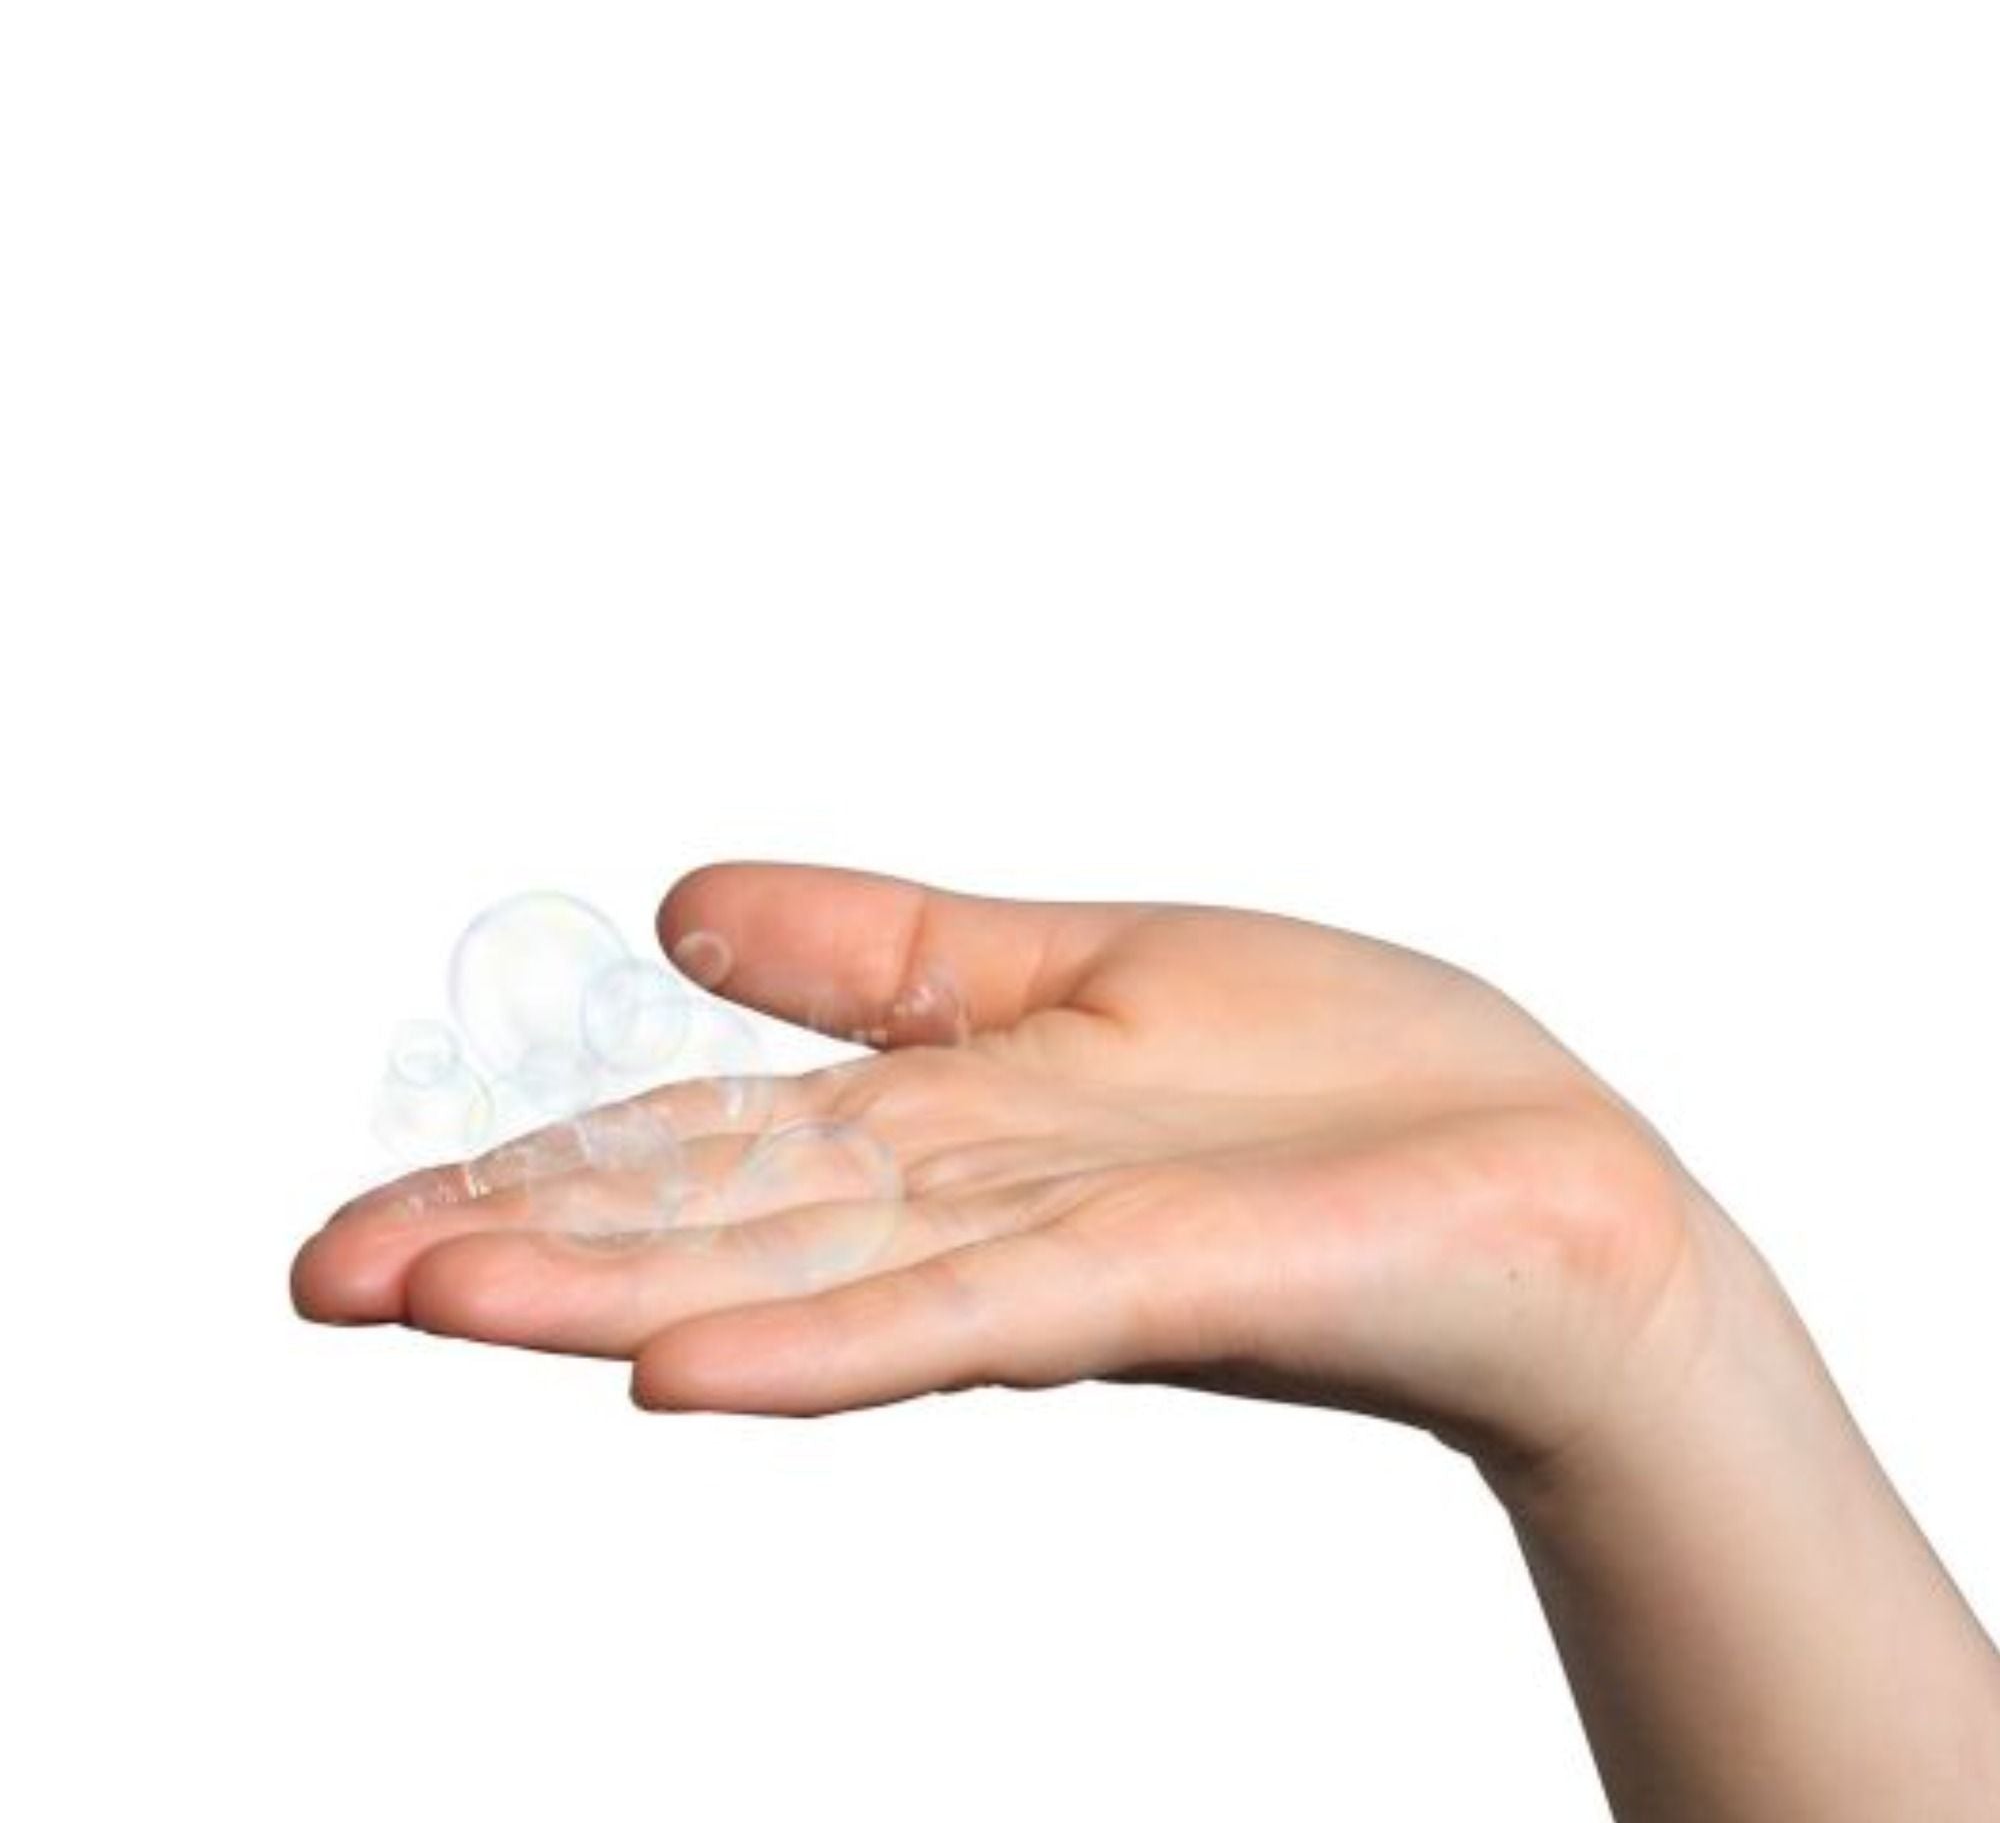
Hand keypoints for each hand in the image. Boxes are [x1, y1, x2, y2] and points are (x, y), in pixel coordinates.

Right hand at [295, 864, 1696, 1464]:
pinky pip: (975, 1311)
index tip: (371, 1224)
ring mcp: (1059, 1249)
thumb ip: (887, 959)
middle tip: (323, 1278)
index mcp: (943, 1128)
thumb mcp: (1082, 971)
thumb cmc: (1340, 1088)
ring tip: (435, 1306)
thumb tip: (677, 907)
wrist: (1552, 1192)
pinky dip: (823, 1341)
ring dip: (615, 1295)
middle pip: (719, 1224)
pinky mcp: (1169, 1277)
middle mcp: (970, 1205)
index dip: (539, 1182)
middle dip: (524, 1249)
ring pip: (804, 1278)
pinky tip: (680, 1367)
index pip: (705, 1154)